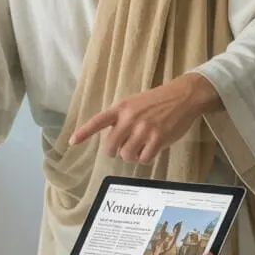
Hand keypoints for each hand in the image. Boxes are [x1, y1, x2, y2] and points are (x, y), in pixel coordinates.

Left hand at [69, 73, 221, 162]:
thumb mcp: (134, 103)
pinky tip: (151, 150)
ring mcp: (144, 129)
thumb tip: (113, 138)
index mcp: (121, 108)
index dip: (84, 133)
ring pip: (127, 155)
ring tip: (141, 147)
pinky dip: (146, 158)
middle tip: (125, 148)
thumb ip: (122, 118)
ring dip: (132, 156)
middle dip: (116, 151)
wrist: (183, 96)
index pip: (97, 122)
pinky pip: (144, 158)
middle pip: (111, 146)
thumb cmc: (158, 100)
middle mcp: (129, 119)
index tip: (72, 142)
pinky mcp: (158, 138)